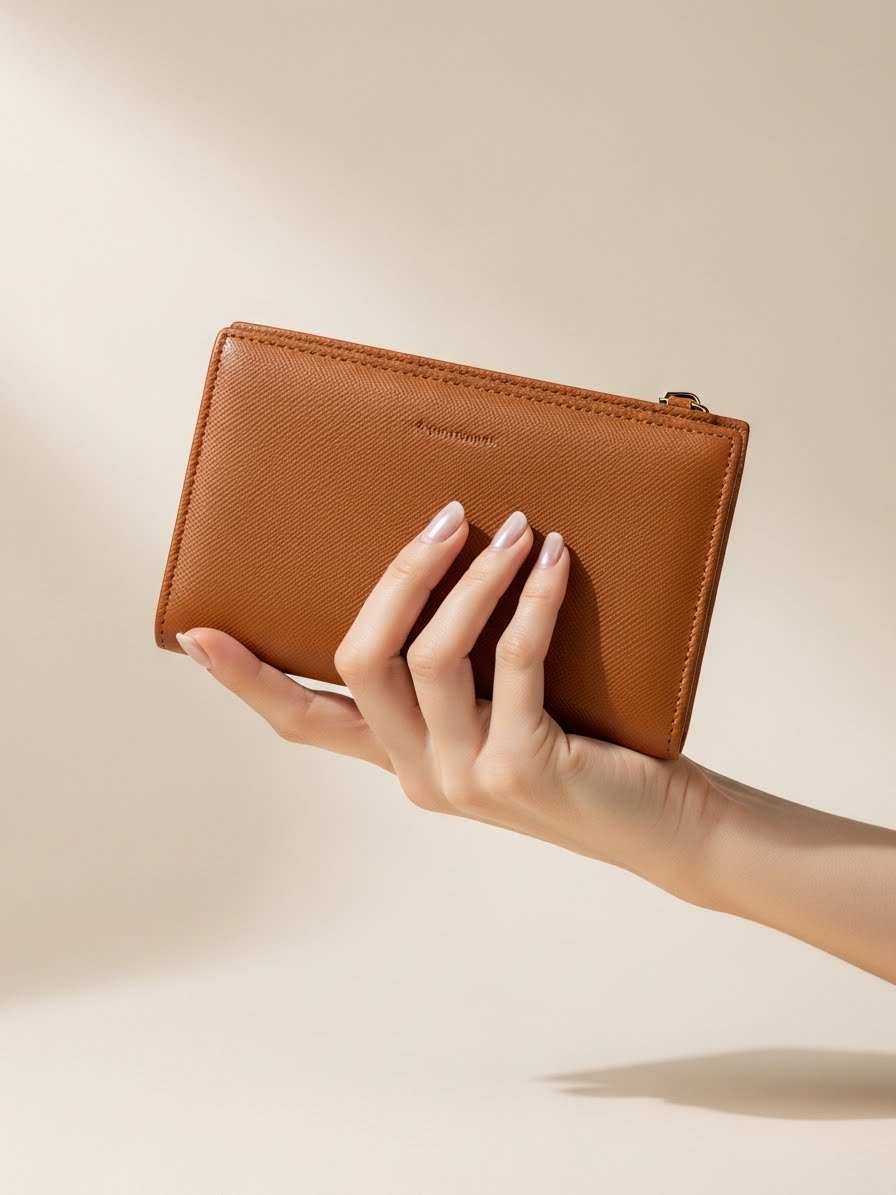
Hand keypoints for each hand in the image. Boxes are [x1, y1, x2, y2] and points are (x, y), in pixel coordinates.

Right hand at [175, 500, 722, 905]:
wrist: (664, 825)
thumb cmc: (587, 754)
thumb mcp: (501, 716)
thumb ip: (460, 675)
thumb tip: (445, 570)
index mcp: (401, 763)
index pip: (303, 723)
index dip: (248, 679)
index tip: (198, 634)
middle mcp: (420, 777)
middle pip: (362, 660)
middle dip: (399, 576)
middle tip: (445, 517)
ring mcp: (464, 779)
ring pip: (433, 655)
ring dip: (474, 577)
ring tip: (517, 528)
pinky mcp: (520, 768)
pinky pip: (514, 660)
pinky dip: (532, 599)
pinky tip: (556, 561)